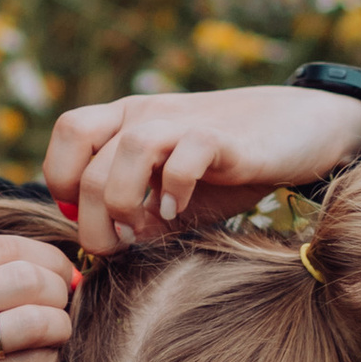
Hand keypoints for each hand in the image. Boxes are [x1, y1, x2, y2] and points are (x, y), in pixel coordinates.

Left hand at [43, 86, 360, 253]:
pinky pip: (185, 154)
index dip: (63, 182)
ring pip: (130, 148)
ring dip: (124, 200)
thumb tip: (99, 247)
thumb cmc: (224, 169)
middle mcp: (147, 115)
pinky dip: (175, 189)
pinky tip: (179, 211)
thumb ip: (136, 215)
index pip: (68, 136)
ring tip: (141, 230)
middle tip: (117, 244)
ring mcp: (183, 122)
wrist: (297, 129)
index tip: (89, 218)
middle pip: (89, 160)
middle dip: (91, 217)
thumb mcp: (170, 196)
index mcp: (126, 121)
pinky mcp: (222, 137)